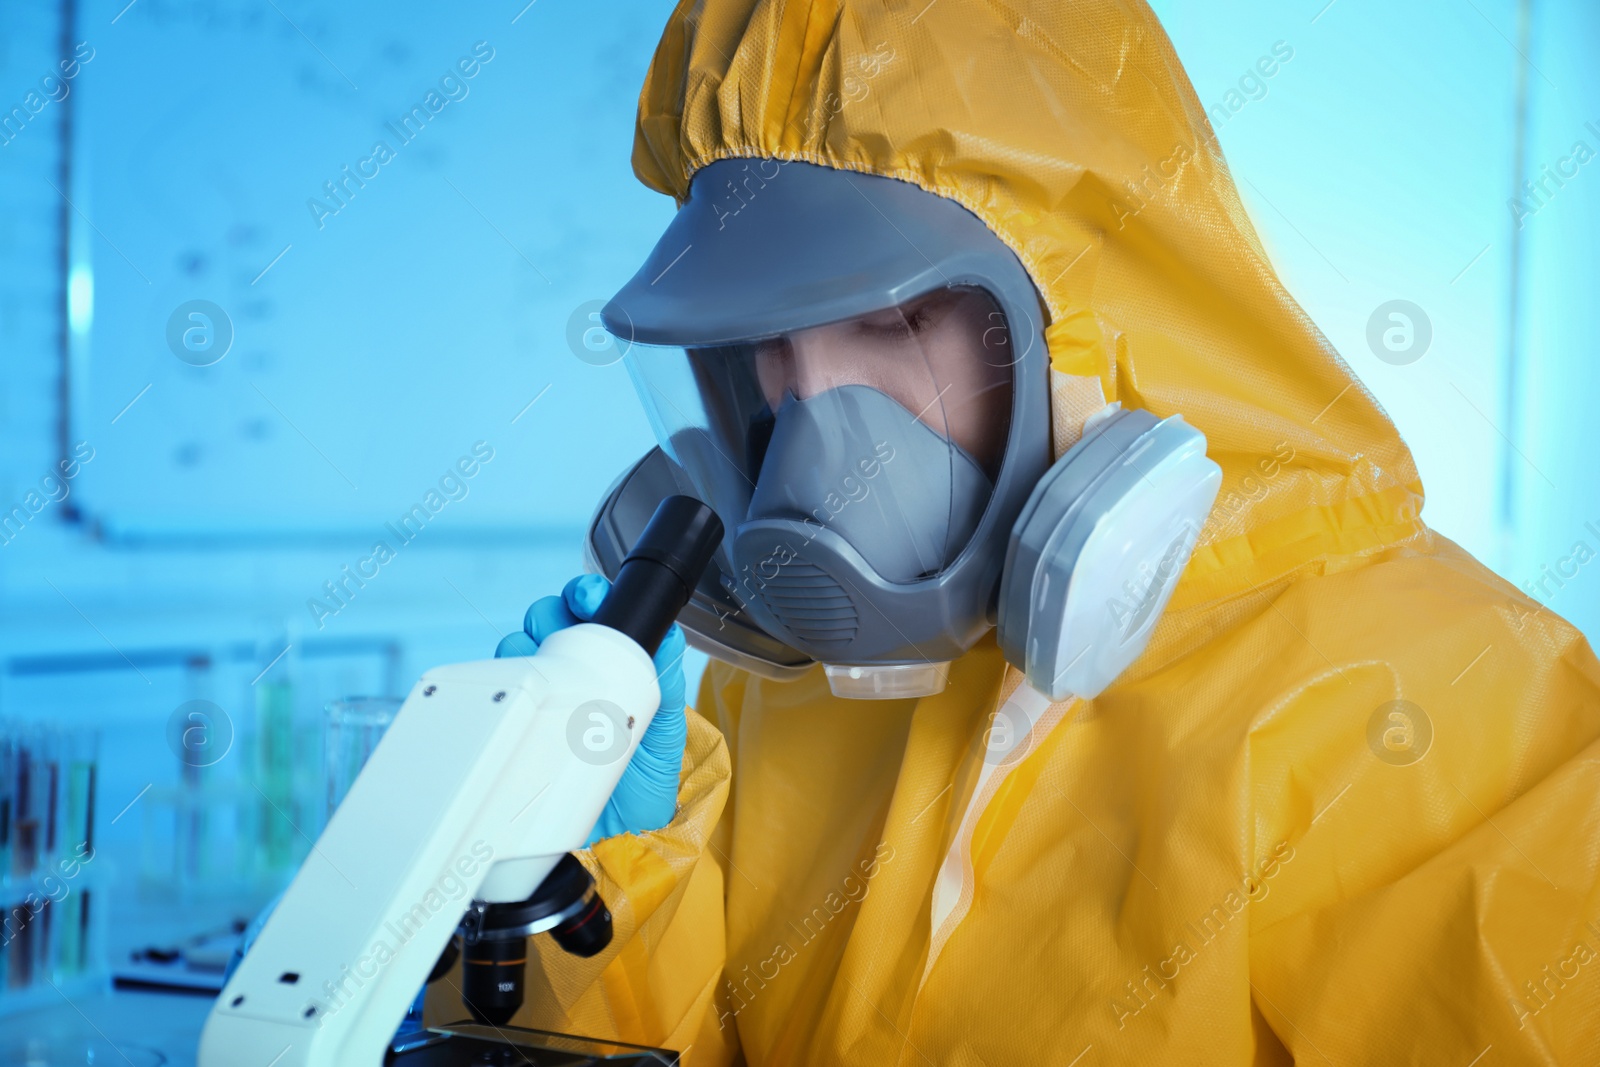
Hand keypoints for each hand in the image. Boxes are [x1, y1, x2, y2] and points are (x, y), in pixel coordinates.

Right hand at [496, 574, 687, 844]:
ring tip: (540, 656)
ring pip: (515, 648)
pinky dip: (500, 680)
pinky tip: (516, 687)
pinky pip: (496, 690)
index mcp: (606, 661)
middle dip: (550, 610)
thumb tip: (671, 637)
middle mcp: (568, 672)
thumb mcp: (664, 723)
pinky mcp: (515, 725)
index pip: (587, 613)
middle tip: (566, 618)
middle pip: (544, 621)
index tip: (590, 596)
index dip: (584, 595)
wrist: (621, 830)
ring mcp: (539, 698)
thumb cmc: (644, 771)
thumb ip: (666, 679)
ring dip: (523, 642)